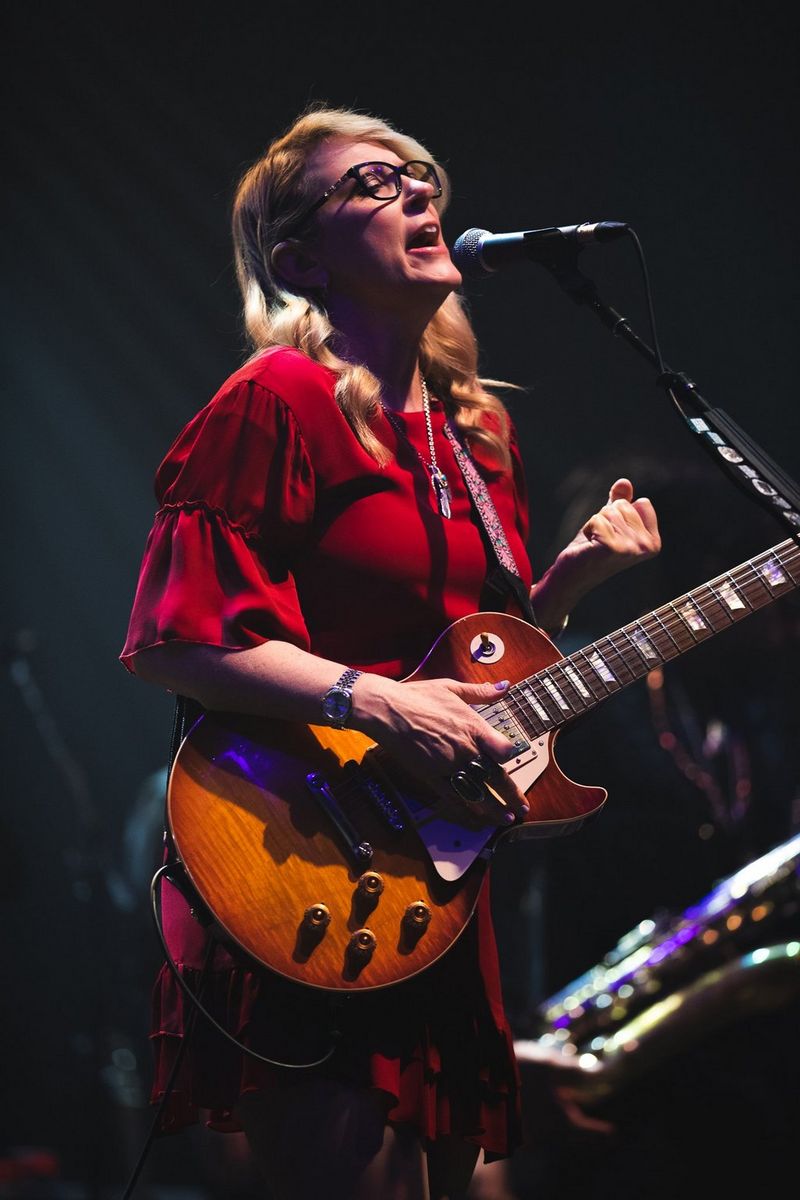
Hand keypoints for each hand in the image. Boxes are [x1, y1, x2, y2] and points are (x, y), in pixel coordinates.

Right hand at [353, 675, 529, 826]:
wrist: (387, 710)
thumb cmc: (417, 696)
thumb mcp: (452, 687)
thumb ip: (481, 692)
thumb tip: (504, 686)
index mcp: (473, 727)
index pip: (504, 749)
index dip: (512, 756)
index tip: (514, 760)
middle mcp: (465, 749)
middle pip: (495, 776)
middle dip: (512, 794)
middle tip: (522, 807)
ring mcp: (448, 765)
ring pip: (477, 792)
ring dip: (494, 807)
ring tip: (505, 817)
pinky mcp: (432, 776)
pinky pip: (453, 796)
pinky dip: (466, 808)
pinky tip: (475, 816)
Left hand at [532, 478, 660, 626]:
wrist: (573, 575)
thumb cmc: (592, 549)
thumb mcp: (609, 522)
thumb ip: (620, 502)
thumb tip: (624, 481)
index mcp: (653, 542)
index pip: (642, 503)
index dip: (620, 513)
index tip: (614, 534)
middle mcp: (647, 547)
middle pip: (624, 505)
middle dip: (606, 518)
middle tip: (601, 540)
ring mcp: (631, 549)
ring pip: (610, 511)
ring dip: (596, 525)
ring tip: (595, 543)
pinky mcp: (613, 548)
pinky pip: (598, 520)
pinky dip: (589, 529)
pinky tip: (589, 546)